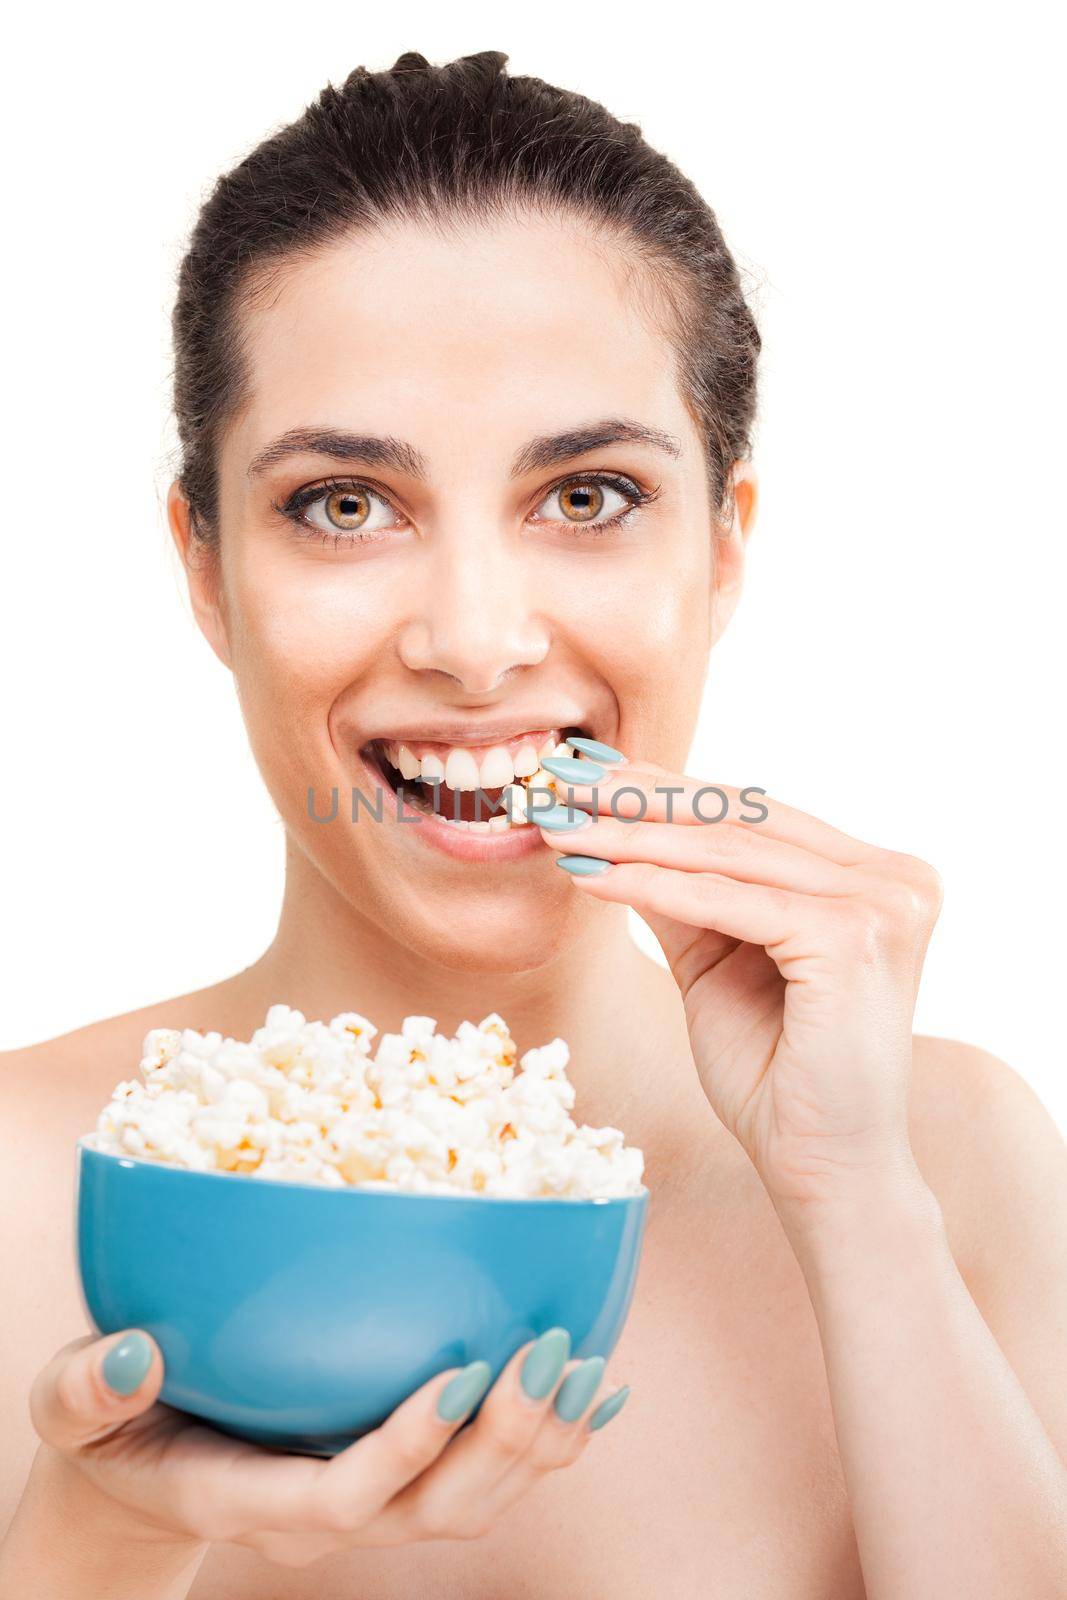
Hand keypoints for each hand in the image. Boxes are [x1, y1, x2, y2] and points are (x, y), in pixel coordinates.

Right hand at [29, 1326, 625, 1568]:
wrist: (138, 1475)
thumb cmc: (109, 1430)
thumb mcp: (73, 1411)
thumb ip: (90, 1391)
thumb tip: (133, 1353)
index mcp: (252, 1499)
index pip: (346, 1494)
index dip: (409, 1445)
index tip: (463, 1373)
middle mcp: (327, 1512)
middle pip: (438, 1509)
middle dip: (505, 1442)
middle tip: (551, 1349)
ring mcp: (371, 1499)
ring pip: (476, 1499)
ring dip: (541, 1440)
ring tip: (590, 1362)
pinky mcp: (398, 1474)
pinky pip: (486, 1473)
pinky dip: (546, 1436)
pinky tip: (597, 1384)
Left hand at [540, 759, 942, 1221]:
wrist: (820, 1166)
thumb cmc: (774, 1073)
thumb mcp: (714, 960)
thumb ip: (679, 891)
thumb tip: (606, 824)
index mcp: (874, 876)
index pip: (755, 814)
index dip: (666, 787)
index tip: (587, 773)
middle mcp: (895, 877)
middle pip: (742, 818)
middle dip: (640, 798)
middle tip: (560, 781)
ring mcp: (885, 903)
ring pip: (728, 851)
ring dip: (632, 835)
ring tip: (561, 828)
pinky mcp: (855, 936)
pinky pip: (729, 899)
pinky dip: (653, 885)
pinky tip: (592, 876)